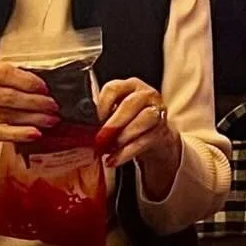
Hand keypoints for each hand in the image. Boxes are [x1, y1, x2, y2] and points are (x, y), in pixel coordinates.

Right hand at [0, 52, 58, 170]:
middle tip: (53, 105)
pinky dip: (17, 133)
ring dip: (32, 118)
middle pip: (7, 96)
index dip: (27, 81)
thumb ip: (2, 70)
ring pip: (5, 115)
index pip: (3, 72)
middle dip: (35, 102)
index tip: (44, 87)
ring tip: (50, 119)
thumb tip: (36, 78)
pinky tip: (33, 133)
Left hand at [96, 79, 180, 199]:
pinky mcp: (162, 131)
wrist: (156, 136)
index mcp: (130, 86)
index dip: (102, 104)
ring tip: (109, 148)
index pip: (114, 88)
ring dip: (123, 136)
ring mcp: (157, 112)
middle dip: (114, 122)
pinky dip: (127, 152)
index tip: (94, 120)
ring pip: (143, 120)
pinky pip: (144, 141)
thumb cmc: (130, 121)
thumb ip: (102, 114)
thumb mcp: (116, 112)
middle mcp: (146, 95)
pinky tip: (114, 159)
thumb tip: (83, 126)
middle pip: (130, 104)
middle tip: (100, 137)